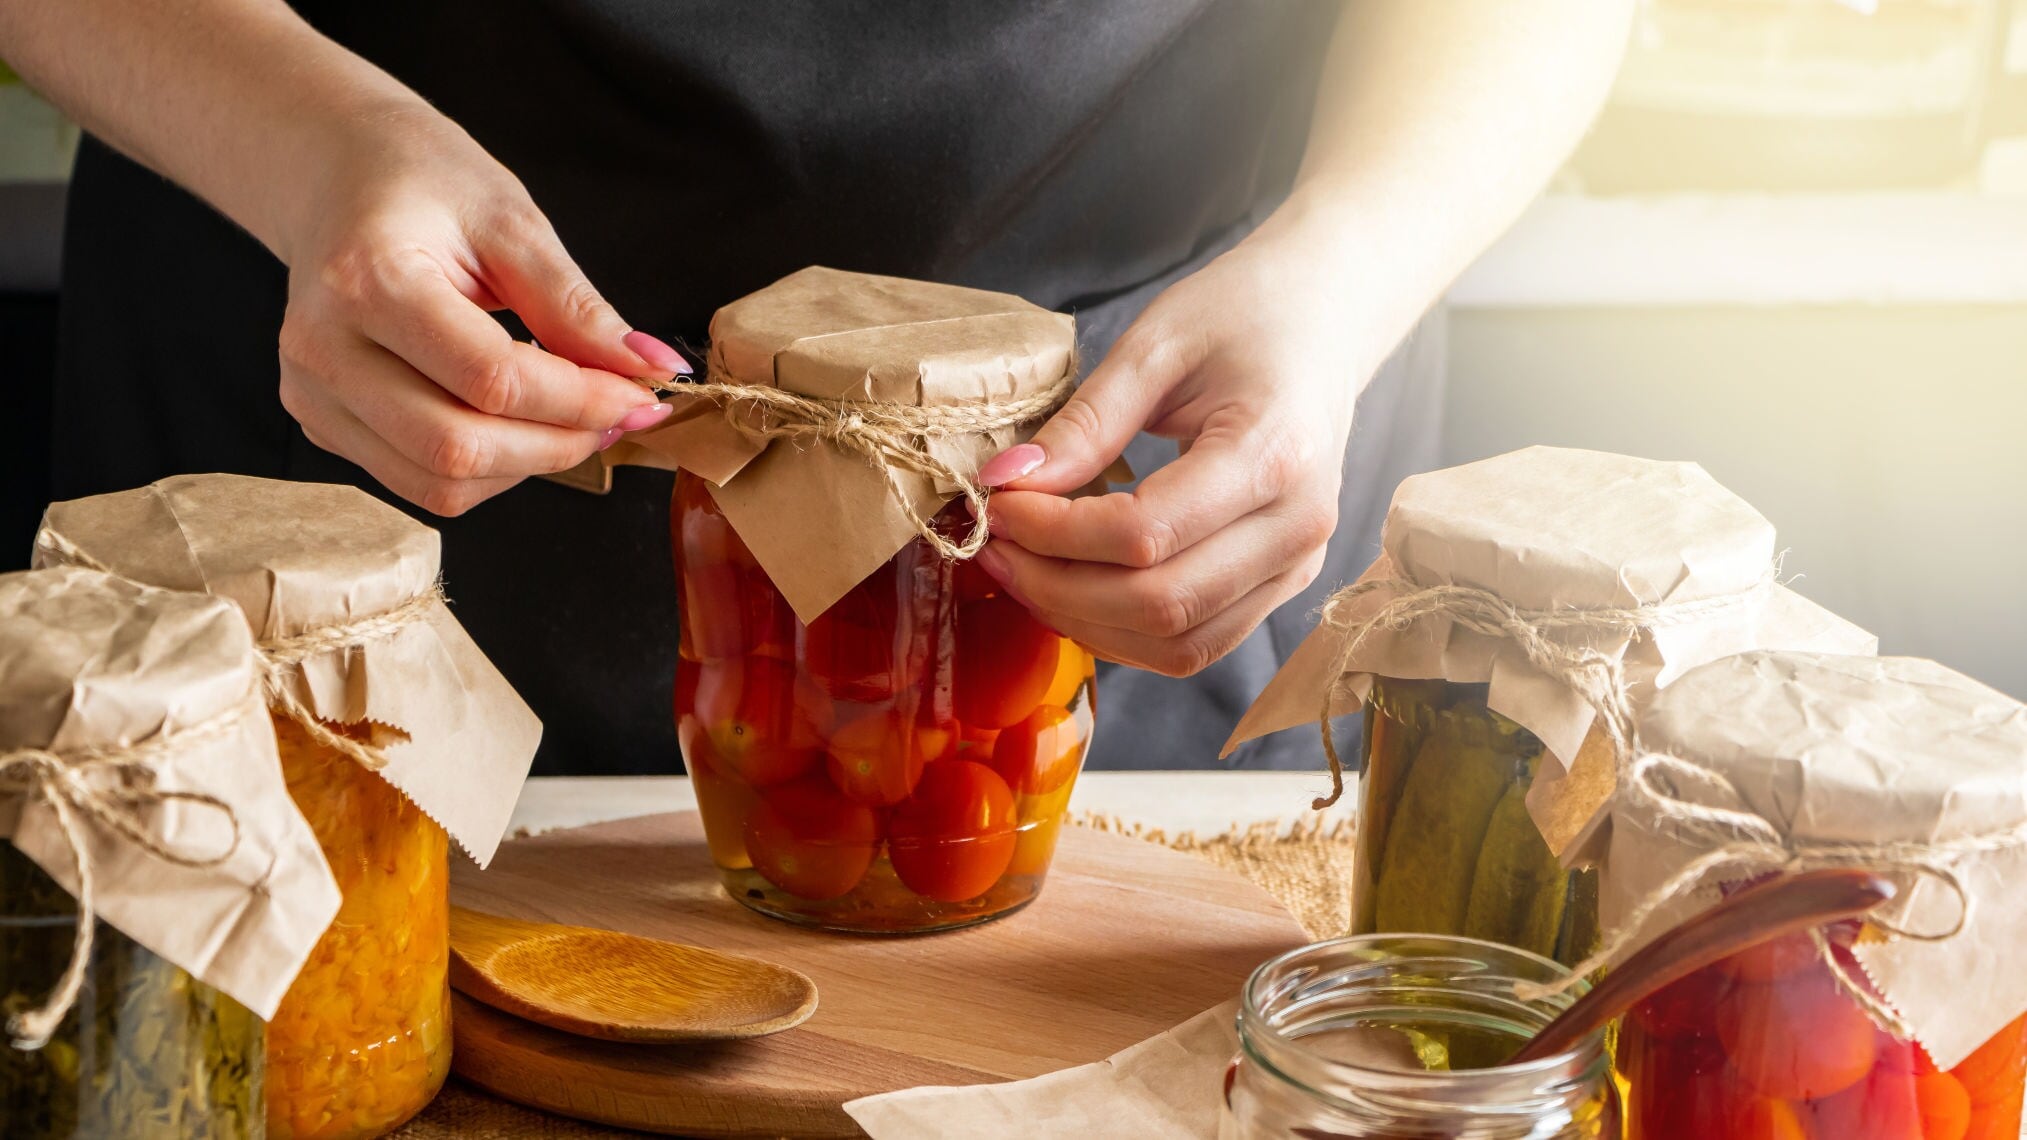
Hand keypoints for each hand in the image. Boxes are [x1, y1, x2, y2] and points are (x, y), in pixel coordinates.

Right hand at [275, 106, 684, 515]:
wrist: (334, 178)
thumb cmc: (421, 184)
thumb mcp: (510, 222)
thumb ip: (575, 305)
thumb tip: (650, 368)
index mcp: (367, 281)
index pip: (491, 379)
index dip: (582, 400)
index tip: (642, 392)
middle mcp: (325, 349)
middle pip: (459, 448)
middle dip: (560, 443)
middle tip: (617, 413)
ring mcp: (313, 395)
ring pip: (439, 483)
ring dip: (528, 465)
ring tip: (573, 417)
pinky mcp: (321, 423)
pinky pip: (419, 481)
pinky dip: (488, 469)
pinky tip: (518, 422)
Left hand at [974, 228, 1378, 675]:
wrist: (1324, 321)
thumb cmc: (1245, 314)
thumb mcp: (1157, 343)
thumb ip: (1087, 420)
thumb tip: (1010, 481)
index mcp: (1275, 453)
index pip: (1146, 533)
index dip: (1055, 532)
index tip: (999, 500)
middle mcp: (1299, 527)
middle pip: (1162, 604)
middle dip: (1057, 587)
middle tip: (994, 544)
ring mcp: (1299, 566)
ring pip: (1179, 644)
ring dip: (1085, 621)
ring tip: (1023, 569)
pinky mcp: (1283, 585)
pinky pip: (1197, 643)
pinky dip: (1124, 631)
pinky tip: (1072, 588)